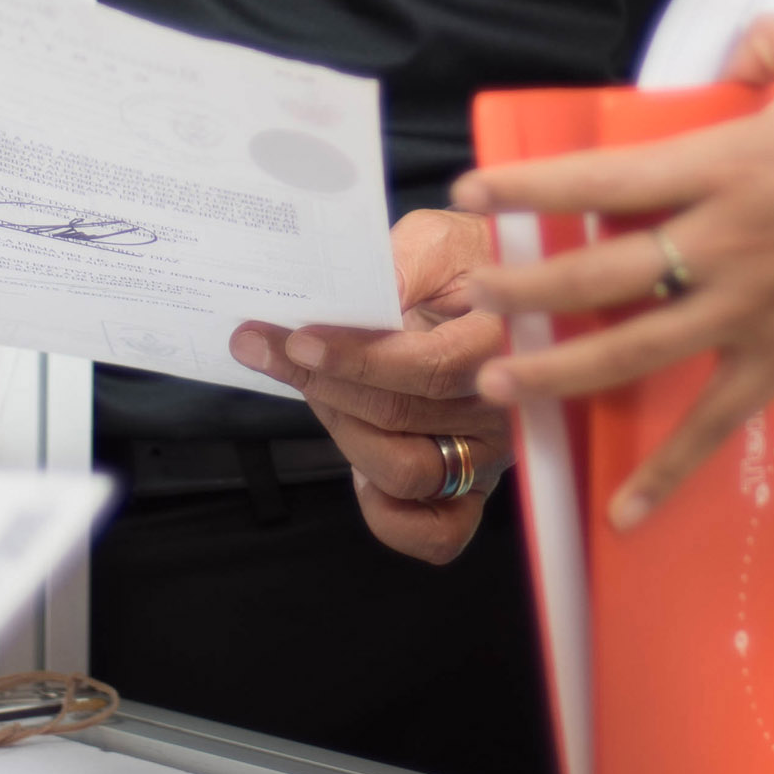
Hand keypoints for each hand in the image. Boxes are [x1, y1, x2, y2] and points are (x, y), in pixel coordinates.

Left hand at [234, 210, 507, 564]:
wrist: (500, 286)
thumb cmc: (464, 261)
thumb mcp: (437, 238)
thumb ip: (406, 262)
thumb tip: (368, 294)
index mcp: (506, 340)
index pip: (429, 366)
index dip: (356, 359)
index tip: (298, 339)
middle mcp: (506, 407)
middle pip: (401, 417)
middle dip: (322, 382)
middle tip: (266, 346)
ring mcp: (491, 455)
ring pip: (403, 471)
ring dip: (340, 429)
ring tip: (311, 386)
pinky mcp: (472, 490)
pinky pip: (437, 535)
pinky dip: (387, 514)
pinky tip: (357, 470)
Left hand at [453, 17, 773, 528]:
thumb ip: (767, 43)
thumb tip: (726, 59)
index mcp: (732, 164)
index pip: (606, 178)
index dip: (532, 188)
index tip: (474, 191)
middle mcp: (729, 244)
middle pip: (599, 273)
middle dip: (522, 286)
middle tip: (469, 294)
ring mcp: (755, 312)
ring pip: (634, 350)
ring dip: (558, 370)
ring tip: (498, 382)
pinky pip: (715, 425)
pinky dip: (669, 472)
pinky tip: (624, 514)